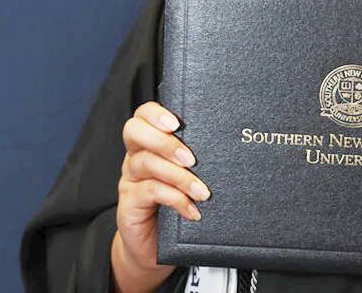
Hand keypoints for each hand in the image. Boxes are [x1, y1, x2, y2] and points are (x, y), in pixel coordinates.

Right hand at [112, 101, 209, 292]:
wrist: (154, 247)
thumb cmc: (176, 206)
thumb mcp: (188, 178)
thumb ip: (198, 161)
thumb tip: (231, 148)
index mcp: (148, 144)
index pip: (143, 116)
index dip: (156, 114)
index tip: (177, 122)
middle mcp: (135, 157)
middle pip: (135, 132)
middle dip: (165, 142)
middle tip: (191, 159)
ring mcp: (130, 180)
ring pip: (147, 163)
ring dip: (178, 175)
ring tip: (202, 191)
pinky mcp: (129, 203)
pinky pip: (150, 192)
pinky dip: (174, 198)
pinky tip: (192, 210)